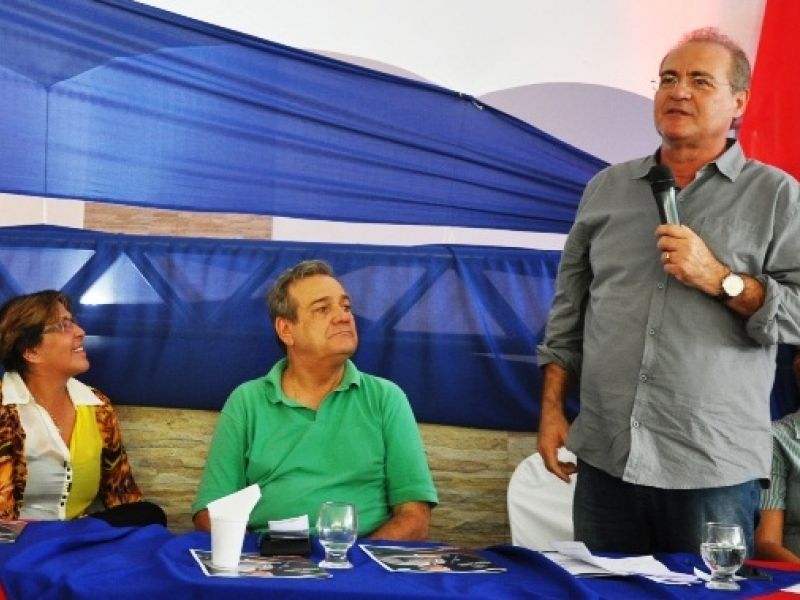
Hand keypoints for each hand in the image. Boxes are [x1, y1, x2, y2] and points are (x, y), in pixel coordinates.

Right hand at [537, 364, 575, 482]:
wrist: (550, 411)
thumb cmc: (558, 422)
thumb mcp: (568, 437)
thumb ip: (572, 448)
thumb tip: (580, 458)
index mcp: (547, 449)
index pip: (554, 467)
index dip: (562, 475)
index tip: (569, 481)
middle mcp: (541, 449)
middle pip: (550, 467)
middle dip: (562, 471)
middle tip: (574, 471)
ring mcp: (540, 447)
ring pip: (549, 463)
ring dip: (559, 466)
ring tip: (572, 465)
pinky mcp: (542, 444)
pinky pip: (548, 458)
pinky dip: (556, 461)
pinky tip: (565, 459)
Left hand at [656, 224, 726, 294]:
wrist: (713, 274)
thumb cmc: (705, 259)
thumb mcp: (698, 242)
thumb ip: (687, 234)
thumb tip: (677, 227)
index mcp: (690, 238)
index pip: (670, 229)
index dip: (661, 230)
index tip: (658, 232)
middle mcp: (686, 246)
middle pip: (663, 242)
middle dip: (661, 246)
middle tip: (665, 249)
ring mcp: (682, 257)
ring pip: (663, 255)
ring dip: (666, 259)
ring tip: (675, 261)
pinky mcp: (680, 268)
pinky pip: (666, 266)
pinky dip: (670, 268)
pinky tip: (677, 268)